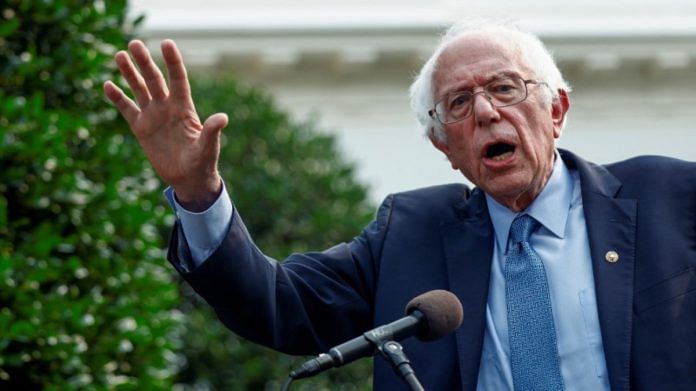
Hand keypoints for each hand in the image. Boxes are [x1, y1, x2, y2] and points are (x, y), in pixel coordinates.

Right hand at [103, 39, 226, 210]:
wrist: (189, 178)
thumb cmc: (203, 162)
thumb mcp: (208, 147)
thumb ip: (212, 131)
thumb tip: (222, 117)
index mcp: (184, 108)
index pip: (178, 79)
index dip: (173, 62)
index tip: (167, 43)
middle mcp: (167, 107)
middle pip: (154, 79)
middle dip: (145, 62)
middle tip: (134, 43)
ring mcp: (153, 116)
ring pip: (139, 89)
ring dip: (130, 73)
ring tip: (120, 55)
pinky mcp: (141, 128)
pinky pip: (127, 109)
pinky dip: (118, 98)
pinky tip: (107, 84)